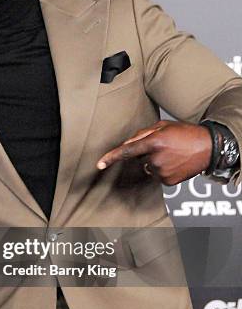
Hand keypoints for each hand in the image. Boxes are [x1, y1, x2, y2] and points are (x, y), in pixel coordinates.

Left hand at [96, 120, 211, 185]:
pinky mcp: (168, 182)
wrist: (209, 147)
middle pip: (139, 159)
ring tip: (172, 154)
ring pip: (148, 168)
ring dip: (155, 161)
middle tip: (164, 146)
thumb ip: (141, 134)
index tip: (99, 164)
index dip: (111, 157)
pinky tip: (175, 162)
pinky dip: (163, 170)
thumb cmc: (185, 133)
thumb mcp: (162, 126)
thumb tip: (127, 144)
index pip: (127, 151)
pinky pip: (157, 176)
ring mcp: (162, 172)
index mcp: (154, 142)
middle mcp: (156, 158)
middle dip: (146, 153)